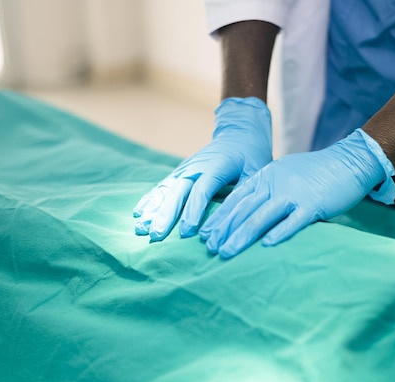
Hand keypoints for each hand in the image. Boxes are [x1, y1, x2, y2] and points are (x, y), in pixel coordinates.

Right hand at [133, 97, 271, 240]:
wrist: (239, 133)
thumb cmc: (251, 156)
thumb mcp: (256, 172)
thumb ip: (245, 193)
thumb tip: (236, 219)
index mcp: (217, 166)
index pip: (202, 190)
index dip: (194, 211)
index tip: (187, 232)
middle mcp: (196, 166)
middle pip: (178, 191)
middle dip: (166, 214)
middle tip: (156, 235)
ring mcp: (185, 169)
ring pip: (166, 190)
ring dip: (153, 210)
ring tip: (141, 228)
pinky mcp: (180, 172)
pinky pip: (162, 186)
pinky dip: (150, 200)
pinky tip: (139, 213)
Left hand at [199, 129, 394, 257]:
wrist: (348, 162)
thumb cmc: (314, 172)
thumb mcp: (283, 173)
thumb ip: (265, 188)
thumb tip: (246, 209)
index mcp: (266, 176)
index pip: (236, 199)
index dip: (220, 217)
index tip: (205, 234)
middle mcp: (275, 184)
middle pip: (243, 209)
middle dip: (224, 230)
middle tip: (210, 248)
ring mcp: (293, 194)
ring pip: (261, 217)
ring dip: (242, 236)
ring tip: (227, 251)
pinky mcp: (312, 205)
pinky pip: (293, 221)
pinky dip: (279, 233)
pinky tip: (266, 245)